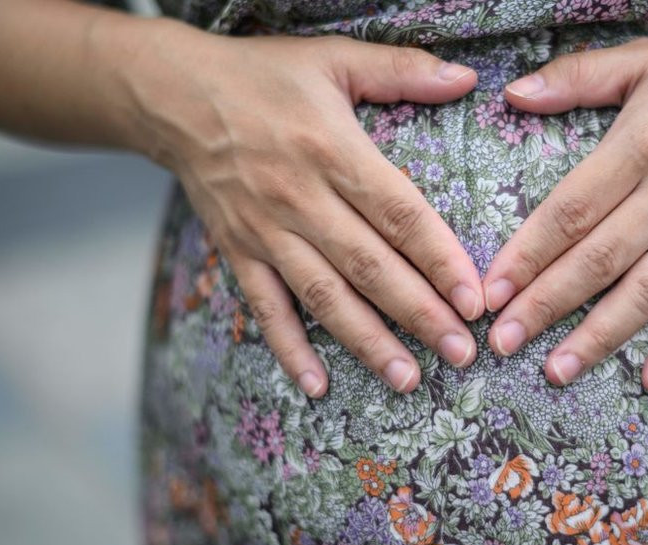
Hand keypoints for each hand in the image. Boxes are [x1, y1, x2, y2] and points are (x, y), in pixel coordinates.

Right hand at [131, 30, 484, 395]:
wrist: (173, 95)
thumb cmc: (262, 75)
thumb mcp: (334, 56)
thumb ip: (402, 69)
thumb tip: (465, 77)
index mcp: (332, 150)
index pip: (399, 214)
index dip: (440, 259)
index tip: (474, 300)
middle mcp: (300, 198)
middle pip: (370, 267)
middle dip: (420, 315)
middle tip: (462, 354)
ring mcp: (265, 231)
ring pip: (324, 297)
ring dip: (368, 343)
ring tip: (408, 380)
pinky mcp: (238, 251)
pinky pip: (265, 307)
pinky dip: (290, 348)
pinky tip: (316, 385)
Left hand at [482, 34, 647, 390]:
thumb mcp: (643, 59)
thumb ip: (576, 76)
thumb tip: (512, 93)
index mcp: (642, 146)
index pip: (572, 211)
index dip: (528, 253)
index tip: (491, 290)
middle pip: (600, 260)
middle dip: (546, 305)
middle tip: (503, 341)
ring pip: (647, 291)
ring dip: (600, 336)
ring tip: (558, 371)